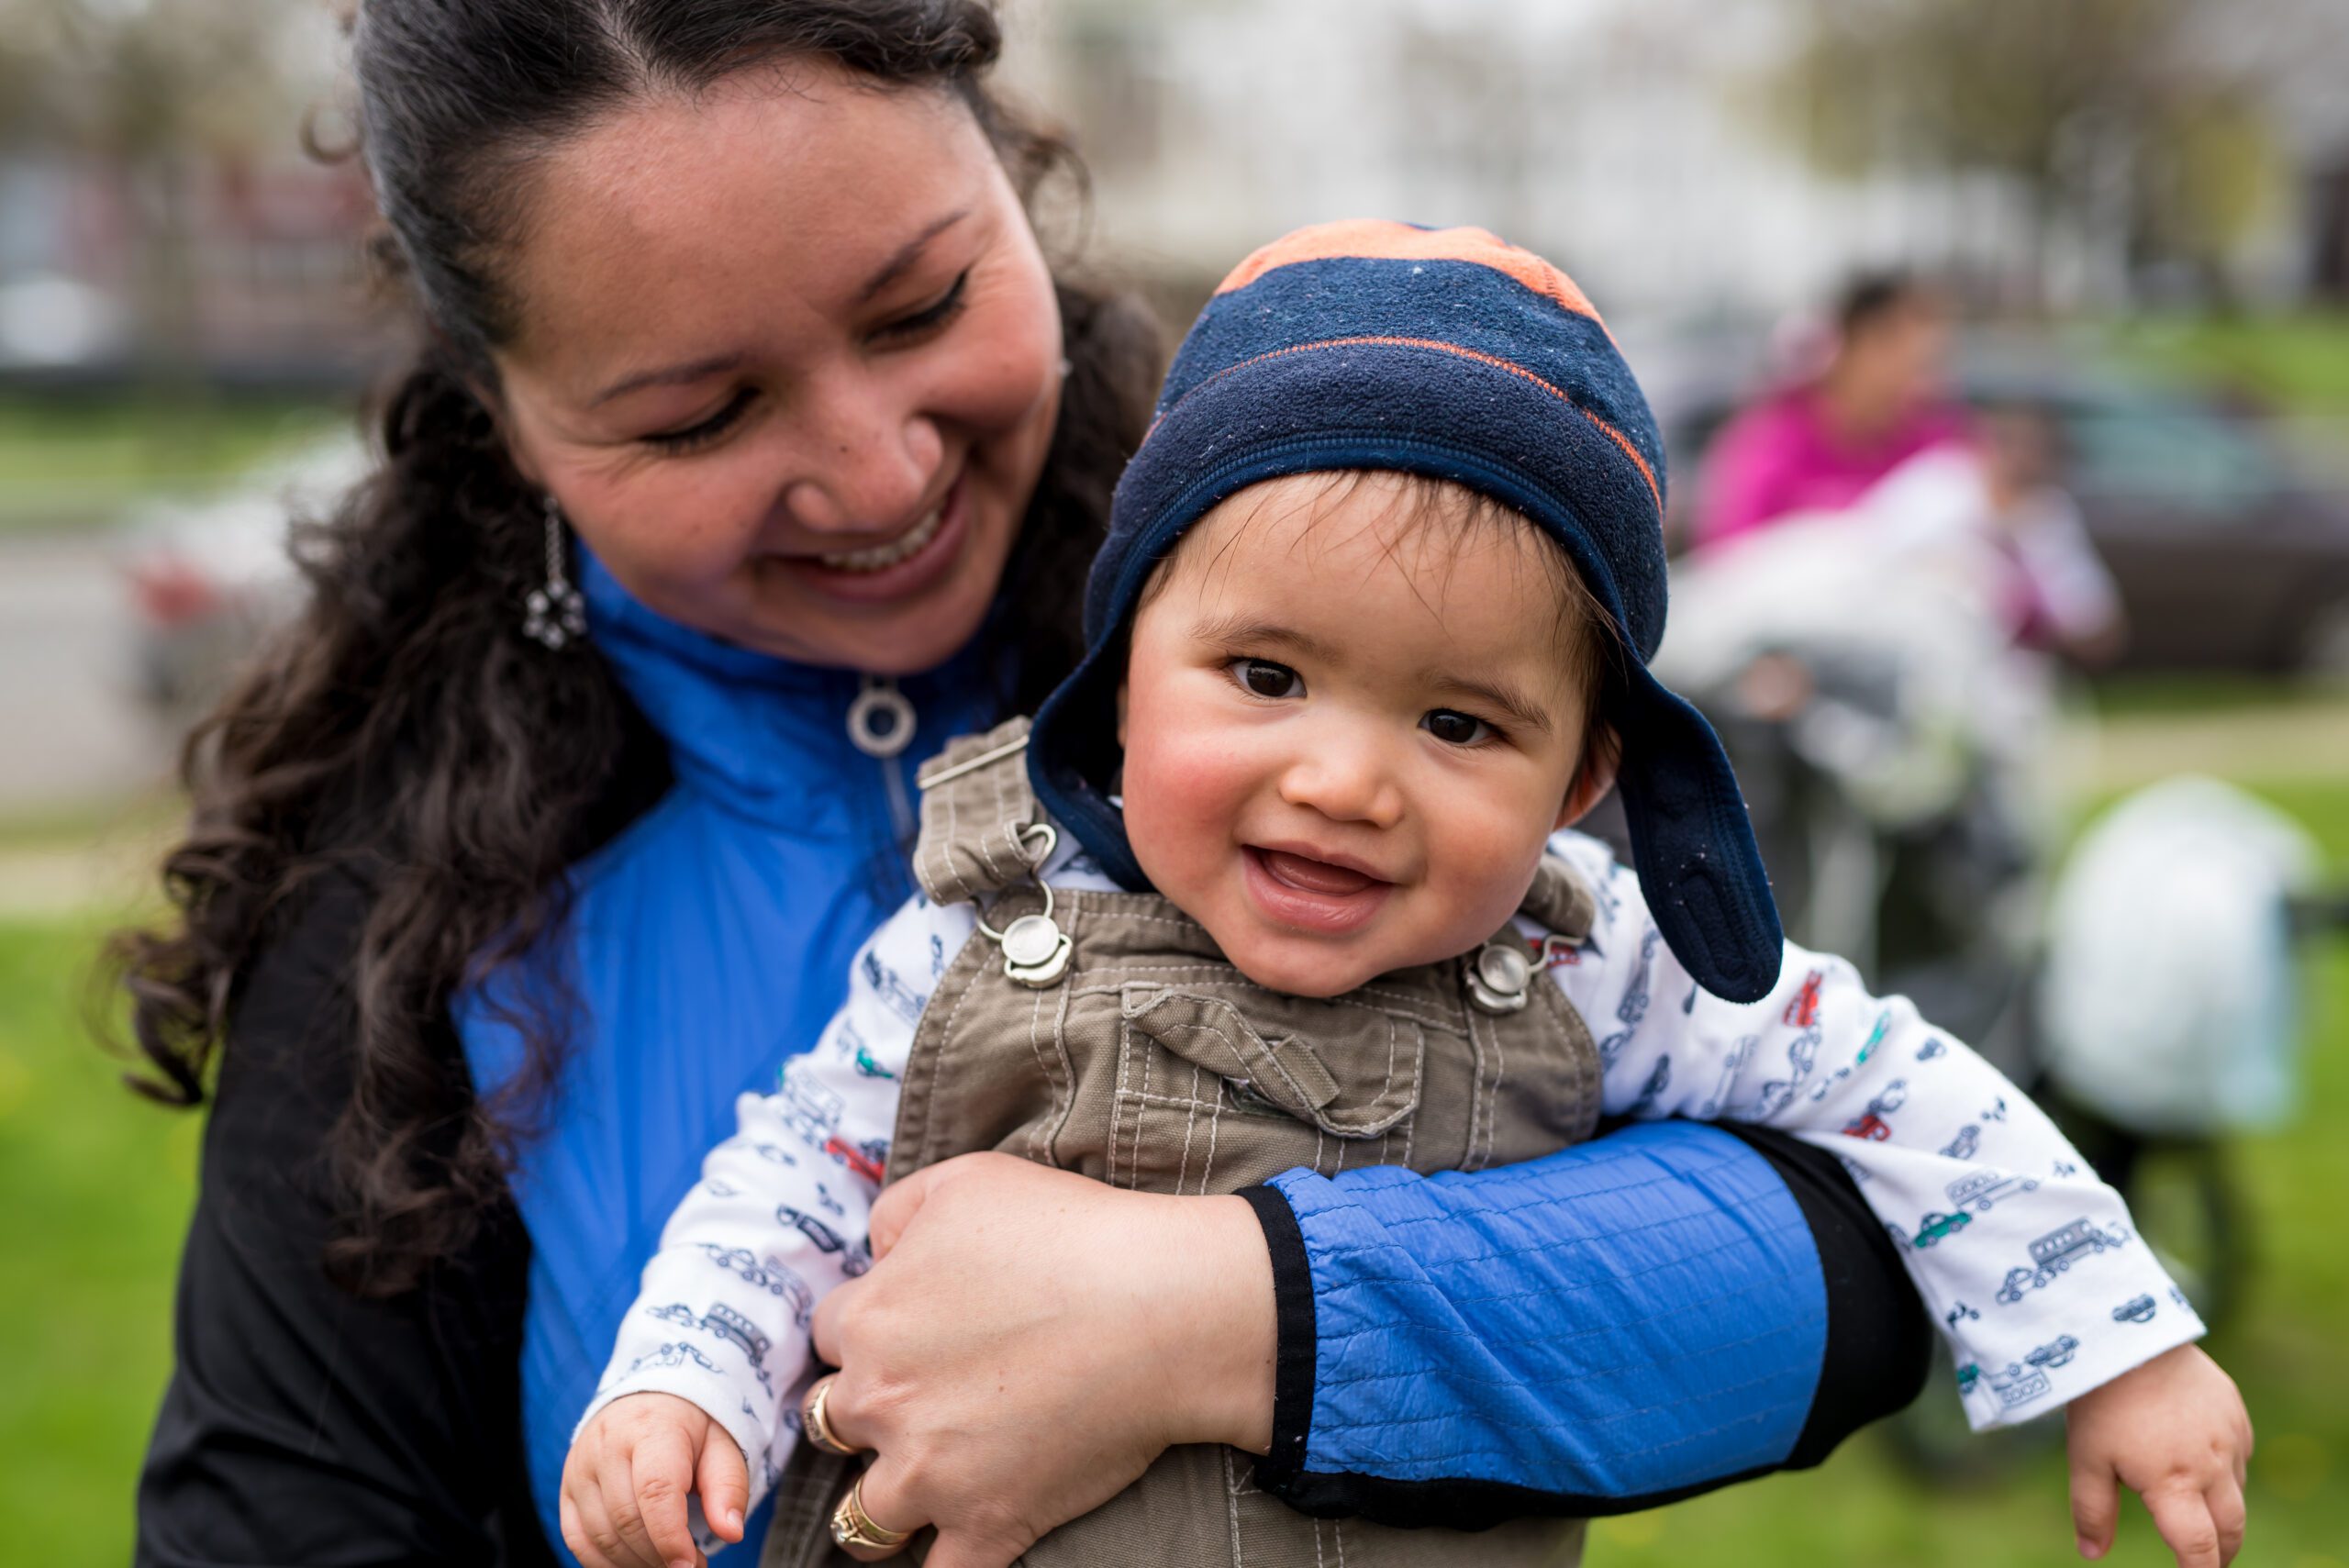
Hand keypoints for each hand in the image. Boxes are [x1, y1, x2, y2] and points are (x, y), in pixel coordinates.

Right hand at [560, 1392, 749, 1567]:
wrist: (646, 1402)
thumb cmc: (689, 1429)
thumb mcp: (722, 1445)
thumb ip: (728, 1486)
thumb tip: (731, 1531)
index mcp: (651, 1427)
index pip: (655, 1489)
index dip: (671, 1536)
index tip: (691, 1566)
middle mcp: (606, 1445)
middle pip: (626, 1518)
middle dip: (659, 1555)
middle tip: (691, 1564)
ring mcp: (579, 1468)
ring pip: (601, 1535)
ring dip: (636, 1563)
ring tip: (668, 1562)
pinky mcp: (566, 1489)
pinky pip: (577, 1540)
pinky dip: (606, 1564)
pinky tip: (636, 1564)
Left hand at [808, 1153, 1276, 1567]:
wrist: (1166, 1306)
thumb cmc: (1073, 1233)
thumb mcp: (965, 1182)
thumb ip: (895, 1213)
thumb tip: (872, 1254)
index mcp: (870, 1319)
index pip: (830, 1334)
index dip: (872, 1328)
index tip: (917, 1328)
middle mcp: (881, 1403)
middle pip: (834, 1422)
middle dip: (872, 1411)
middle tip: (931, 1397)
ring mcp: (928, 1476)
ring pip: (863, 1516)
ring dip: (891, 1497)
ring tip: (935, 1479)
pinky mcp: (985, 1527)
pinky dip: (943, 1562)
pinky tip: (965, 1538)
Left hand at [2066, 1344, 2251, 1567]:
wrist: (2128, 1335)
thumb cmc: (2101, 1401)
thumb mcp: (2085, 1458)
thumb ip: (2092, 1511)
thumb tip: (2092, 1554)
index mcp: (2172, 1483)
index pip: (2199, 1547)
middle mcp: (2211, 1465)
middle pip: (2231, 1528)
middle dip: (2221, 1551)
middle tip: (2207, 1560)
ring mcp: (2229, 1437)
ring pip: (2236, 1490)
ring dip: (2221, 1507)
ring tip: (2194, 1505)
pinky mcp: (2235, 1412)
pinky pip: (2239, 1453)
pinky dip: (2225, 1467)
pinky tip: (2198, 1457)